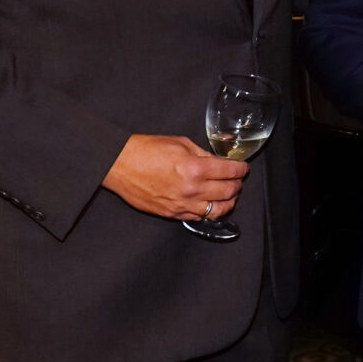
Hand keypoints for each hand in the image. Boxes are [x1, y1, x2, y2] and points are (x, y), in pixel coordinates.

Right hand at [103, 133, 247, 220]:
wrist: (119, 164)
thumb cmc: (146, 150)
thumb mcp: (180, 143)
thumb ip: (203, 154)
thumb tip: (218, 161)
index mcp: (196, 168)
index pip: (231, 171)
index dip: (241, 169)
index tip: (243, 167)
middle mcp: (192, 189)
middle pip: (229, 192)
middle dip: (237, 184)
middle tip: (237, 179)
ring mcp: (182, 204)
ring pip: (217, 210)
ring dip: (228, 202)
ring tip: (229, 195)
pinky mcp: (172, 214)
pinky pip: (198, 217)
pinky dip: (208, 211)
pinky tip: (209, 204)